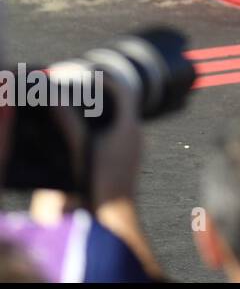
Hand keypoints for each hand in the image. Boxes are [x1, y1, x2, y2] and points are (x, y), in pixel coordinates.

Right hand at [46, 65, 142, 205]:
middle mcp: (136, 135)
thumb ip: (67, 121)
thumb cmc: (97, 183)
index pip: (124, 90)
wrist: (111, 217)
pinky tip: (86, 132)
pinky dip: (105, 127)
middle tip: (84, 85)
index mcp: (129, 127)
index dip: (107, 77)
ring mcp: (134, 148)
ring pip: (122, 119)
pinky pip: (120, 134)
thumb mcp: (79, 148)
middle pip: (124, 103)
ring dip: (104, 110)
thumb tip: (53, 98)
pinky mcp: (128, 160)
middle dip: (104, 92)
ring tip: (82, 105)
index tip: (90, 71)